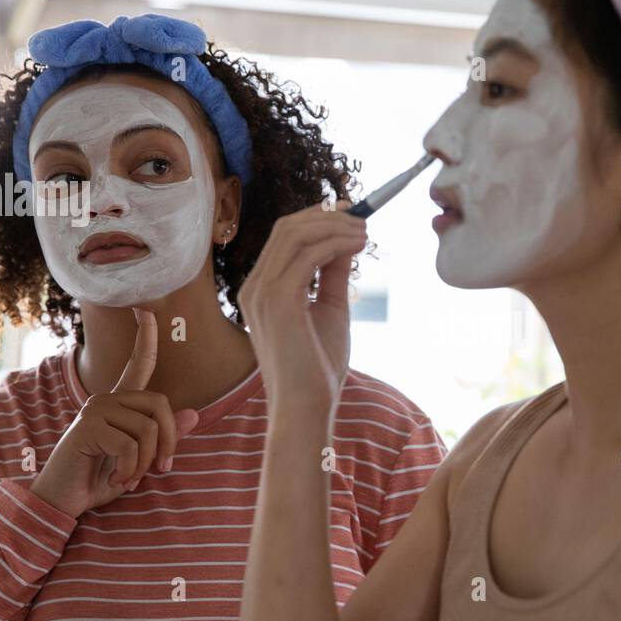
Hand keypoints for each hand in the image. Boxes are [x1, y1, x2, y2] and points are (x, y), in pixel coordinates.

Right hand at [30, 308, 198, 517]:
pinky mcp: (89, 426)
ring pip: (149, 428)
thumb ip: (164, 438)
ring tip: (130, 480)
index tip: (147, 310)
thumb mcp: (140, 460)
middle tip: (160, 471)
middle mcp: (107, 399)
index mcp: (120, 404)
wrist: (63, 501)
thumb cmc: (100, 479)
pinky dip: (131, 470)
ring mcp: (96, 410)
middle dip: (169, 442)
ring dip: (147, 463)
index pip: (138, 364)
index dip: (145, 338)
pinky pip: (132, 445)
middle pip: (161, 405)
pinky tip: (115, 481)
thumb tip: (194, 414)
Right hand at [236, 201, 367, 424]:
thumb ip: (333, 276)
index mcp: (261, 289)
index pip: (284, 237)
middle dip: (327, 216)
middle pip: (287, 228)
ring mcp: (262, 293)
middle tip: (362, 217)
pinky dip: (335, 244)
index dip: (316, 218)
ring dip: (334, 227)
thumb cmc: (316, 368)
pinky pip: (308, 256)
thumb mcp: (329, 310)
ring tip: (365, 231)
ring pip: (295, 235)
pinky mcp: (278, 301)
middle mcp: (255, 287)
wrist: (306, 407)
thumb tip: (346, 242)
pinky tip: (357, 246)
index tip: (349, 213)